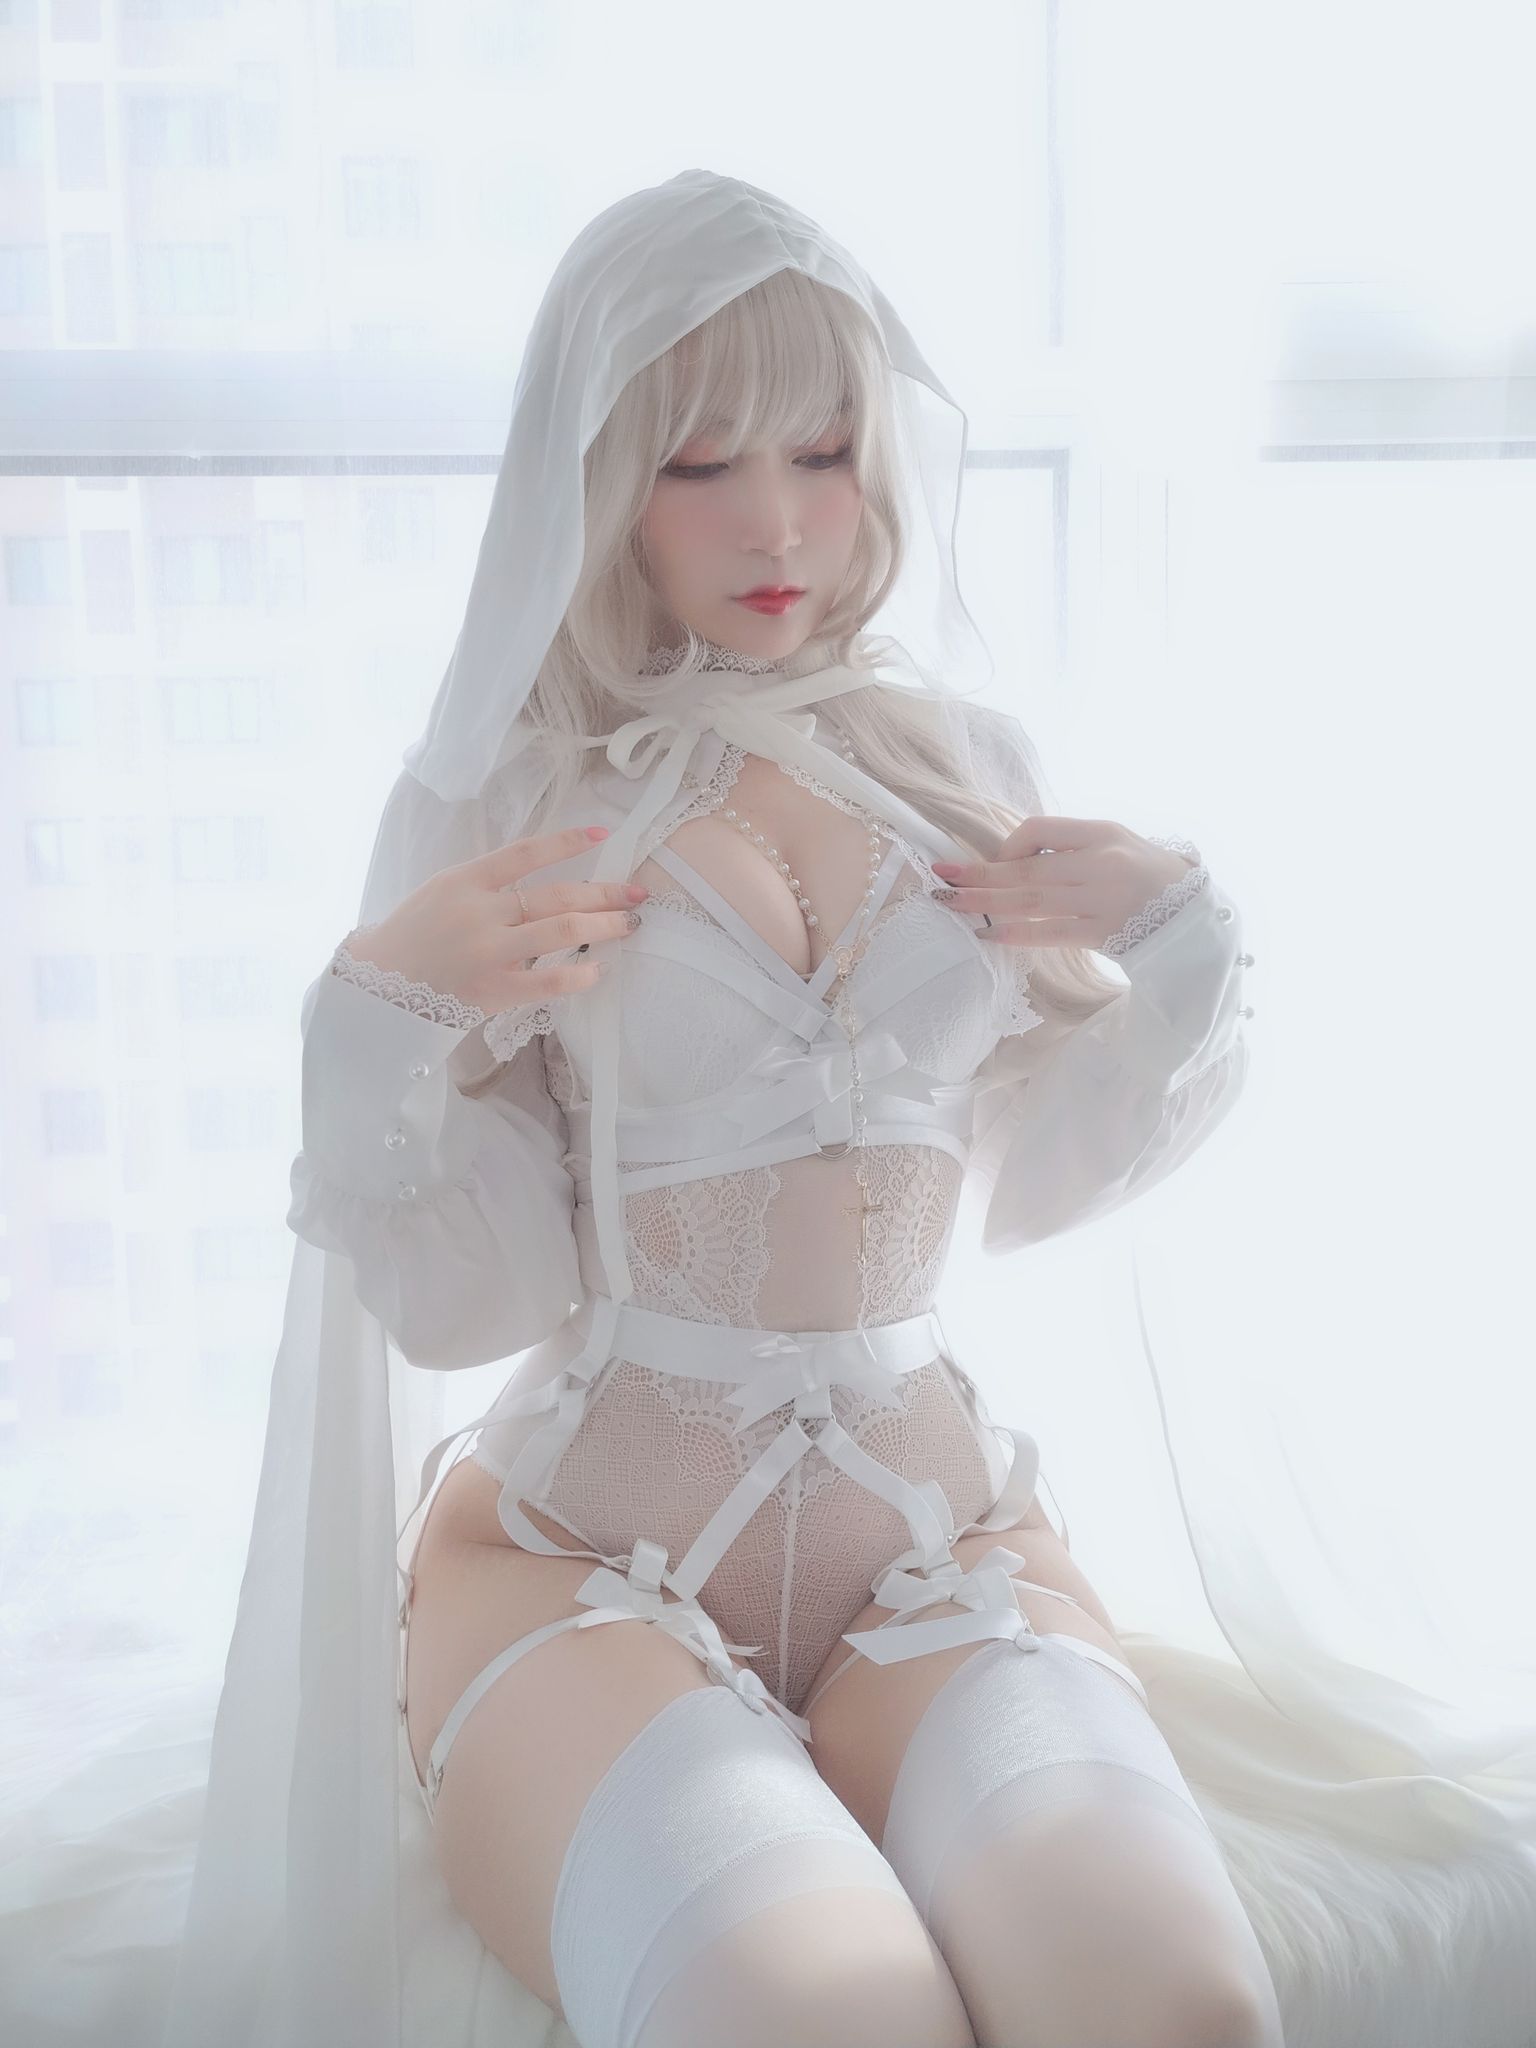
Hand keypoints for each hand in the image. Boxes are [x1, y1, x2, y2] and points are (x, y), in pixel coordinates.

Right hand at [342, 825, 648, 1015]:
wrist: (378, 986)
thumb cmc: (413, 935)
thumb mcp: (443, 892)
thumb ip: (488, 884)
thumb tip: (544, 878)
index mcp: (466, 880)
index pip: (526, 852)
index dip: (567, 841)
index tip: (603, 833)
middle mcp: (481, 912)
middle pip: (557, 895)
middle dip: (604, 893)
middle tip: (636, 893)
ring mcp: (490, 951)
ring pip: (561, 930)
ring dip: (604, 926)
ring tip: (630, 923)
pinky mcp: (494, 990)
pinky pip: (548, 981)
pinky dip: (578, 975)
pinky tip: (598, 970)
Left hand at [931, 817, 1194, 952]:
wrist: (1190, 916)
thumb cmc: (1144, 873)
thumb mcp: (1114, 840)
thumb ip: (1068, 844)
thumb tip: (1010, 856)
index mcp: (1102, 834)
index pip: (1041, 829)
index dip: (1010, 845)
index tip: (995, 860)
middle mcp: (1100, 865)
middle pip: (1027, 870)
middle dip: (979, 874)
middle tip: (941, 876)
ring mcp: (1101, 902)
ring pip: (1031, 901)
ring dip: (985, 903)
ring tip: (951, 902)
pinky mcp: (1102, 935)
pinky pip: (1050, 933)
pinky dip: (1016, 933)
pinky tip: (987, 934)